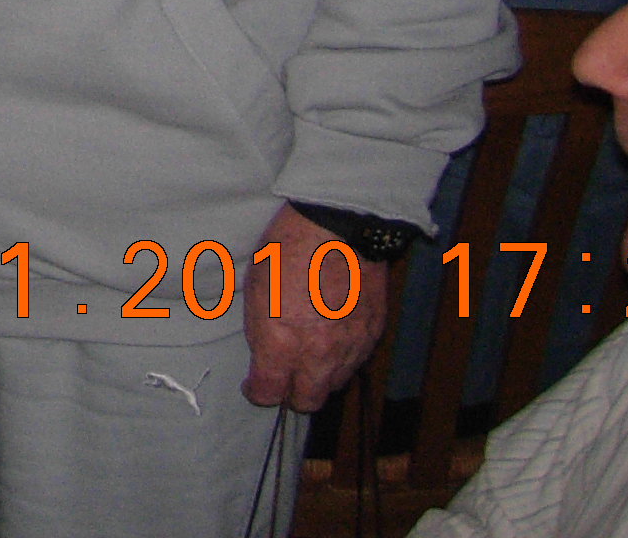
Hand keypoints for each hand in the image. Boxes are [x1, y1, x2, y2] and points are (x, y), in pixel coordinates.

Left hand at [243, 204, 385, 412]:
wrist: (339, 226)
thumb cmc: (287, 248)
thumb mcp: (254, 288)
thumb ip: (260, 332)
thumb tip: (264, 355)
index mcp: (281, 342)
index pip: (269, 393)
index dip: (258, 392)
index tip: (254, 385)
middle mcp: (317, 354)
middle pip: (307, 401)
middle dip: (291, 395)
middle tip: (283, 377)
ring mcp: (349, 348)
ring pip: (334, 385)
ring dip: (319, 377)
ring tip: (308, 356)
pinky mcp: (372, 335)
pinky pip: (356, 362)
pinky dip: (342, 359)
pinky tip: (332, 339)